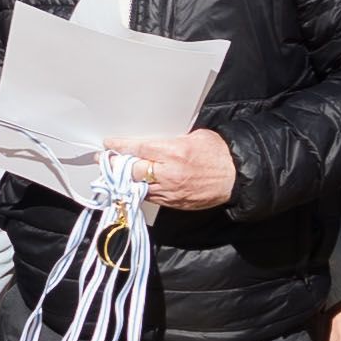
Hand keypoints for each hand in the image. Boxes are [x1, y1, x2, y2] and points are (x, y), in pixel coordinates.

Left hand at [102, 129, 235, 210]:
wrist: (236, 176)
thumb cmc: (218, 153)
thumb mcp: (194, 136)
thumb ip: (170, 140)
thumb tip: (153, 142)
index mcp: (173, 151)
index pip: (137, 149)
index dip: (119, 147)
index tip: (108, 144)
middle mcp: (169, 173)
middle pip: (132, 170)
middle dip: (115, 165)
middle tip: (105, 160)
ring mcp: (170, 190)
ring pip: (137, 187)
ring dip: (124, 181)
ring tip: (115, 174)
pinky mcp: (174, 203)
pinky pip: (150, 197)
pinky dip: (139, 191)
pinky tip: (134, 186)